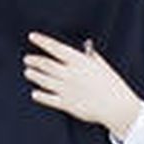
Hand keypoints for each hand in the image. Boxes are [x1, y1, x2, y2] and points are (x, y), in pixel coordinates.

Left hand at [24, 33, 141, 138]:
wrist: (117, 106)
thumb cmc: (112, 84)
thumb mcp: (102, 65)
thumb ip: (91, 56)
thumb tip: (85, 47)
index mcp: (79, 61)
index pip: (55, 48)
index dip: (42, 41)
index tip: (32, 36)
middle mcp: (70, 74)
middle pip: (45, 64)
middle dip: (34, 60)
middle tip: (27, 59)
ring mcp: (66, 89)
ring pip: (44, 80)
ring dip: (34, 75)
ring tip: (28, 72)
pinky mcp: (66, 104)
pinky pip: (48, 99)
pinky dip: (39, 95)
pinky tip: (34, 93)